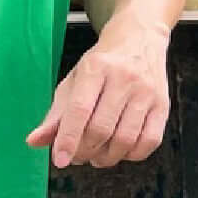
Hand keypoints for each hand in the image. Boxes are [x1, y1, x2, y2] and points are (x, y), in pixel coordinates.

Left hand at [29, 18, 169, 169]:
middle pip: (101, 128)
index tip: (59, 160)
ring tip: (96, 157)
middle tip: (77, 157)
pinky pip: (149, 141)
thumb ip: (56, 114)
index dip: (68, 139)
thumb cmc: (103, 64)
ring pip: (125, 139)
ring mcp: (146, 91)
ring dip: (107, 158)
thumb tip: (34, 142)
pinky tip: (120, 151)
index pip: (80, 110)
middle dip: (85, 151)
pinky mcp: (163, 104)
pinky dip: (131, 155)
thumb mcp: (74, 81)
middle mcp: (124, 77)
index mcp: (95, 68)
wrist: (139, 38)